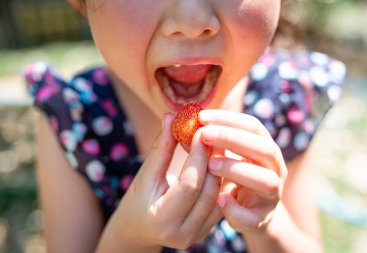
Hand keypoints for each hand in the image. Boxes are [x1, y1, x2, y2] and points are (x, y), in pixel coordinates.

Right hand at [113, 113, 221, 249]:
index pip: (190, 184)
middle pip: (209, 189)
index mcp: (162, 220)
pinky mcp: (208, 229)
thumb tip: (171, 117)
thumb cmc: (138, 200)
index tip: (200, 130)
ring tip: (216, 144)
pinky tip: (219, 160)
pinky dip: (222, 179)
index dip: (198, 155)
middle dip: (213, 158)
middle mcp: (184, 233)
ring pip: (220, 194)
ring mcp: (199, 234)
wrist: (140, 229)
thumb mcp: (145, 175)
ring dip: (220, 167)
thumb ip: (160, 148)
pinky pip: (222, 200)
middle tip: (212, 133)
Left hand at [199, 110, 287, 233]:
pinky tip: (218, 199)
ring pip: (266, 181)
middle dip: (234, 139)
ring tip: (210, 165)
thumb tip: (175, 123)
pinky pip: (252, 217)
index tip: (201, 116)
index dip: (229, 119)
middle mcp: (275, 169)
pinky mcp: (261, 220)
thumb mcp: (220, 156)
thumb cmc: (230, 176)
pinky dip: (235, 207)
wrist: (248, 213)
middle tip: (204, 134)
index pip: (253, 126)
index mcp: (264, 148)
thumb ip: (203, 143)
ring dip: (237, 169)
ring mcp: (272, 196)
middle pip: (265, 149)